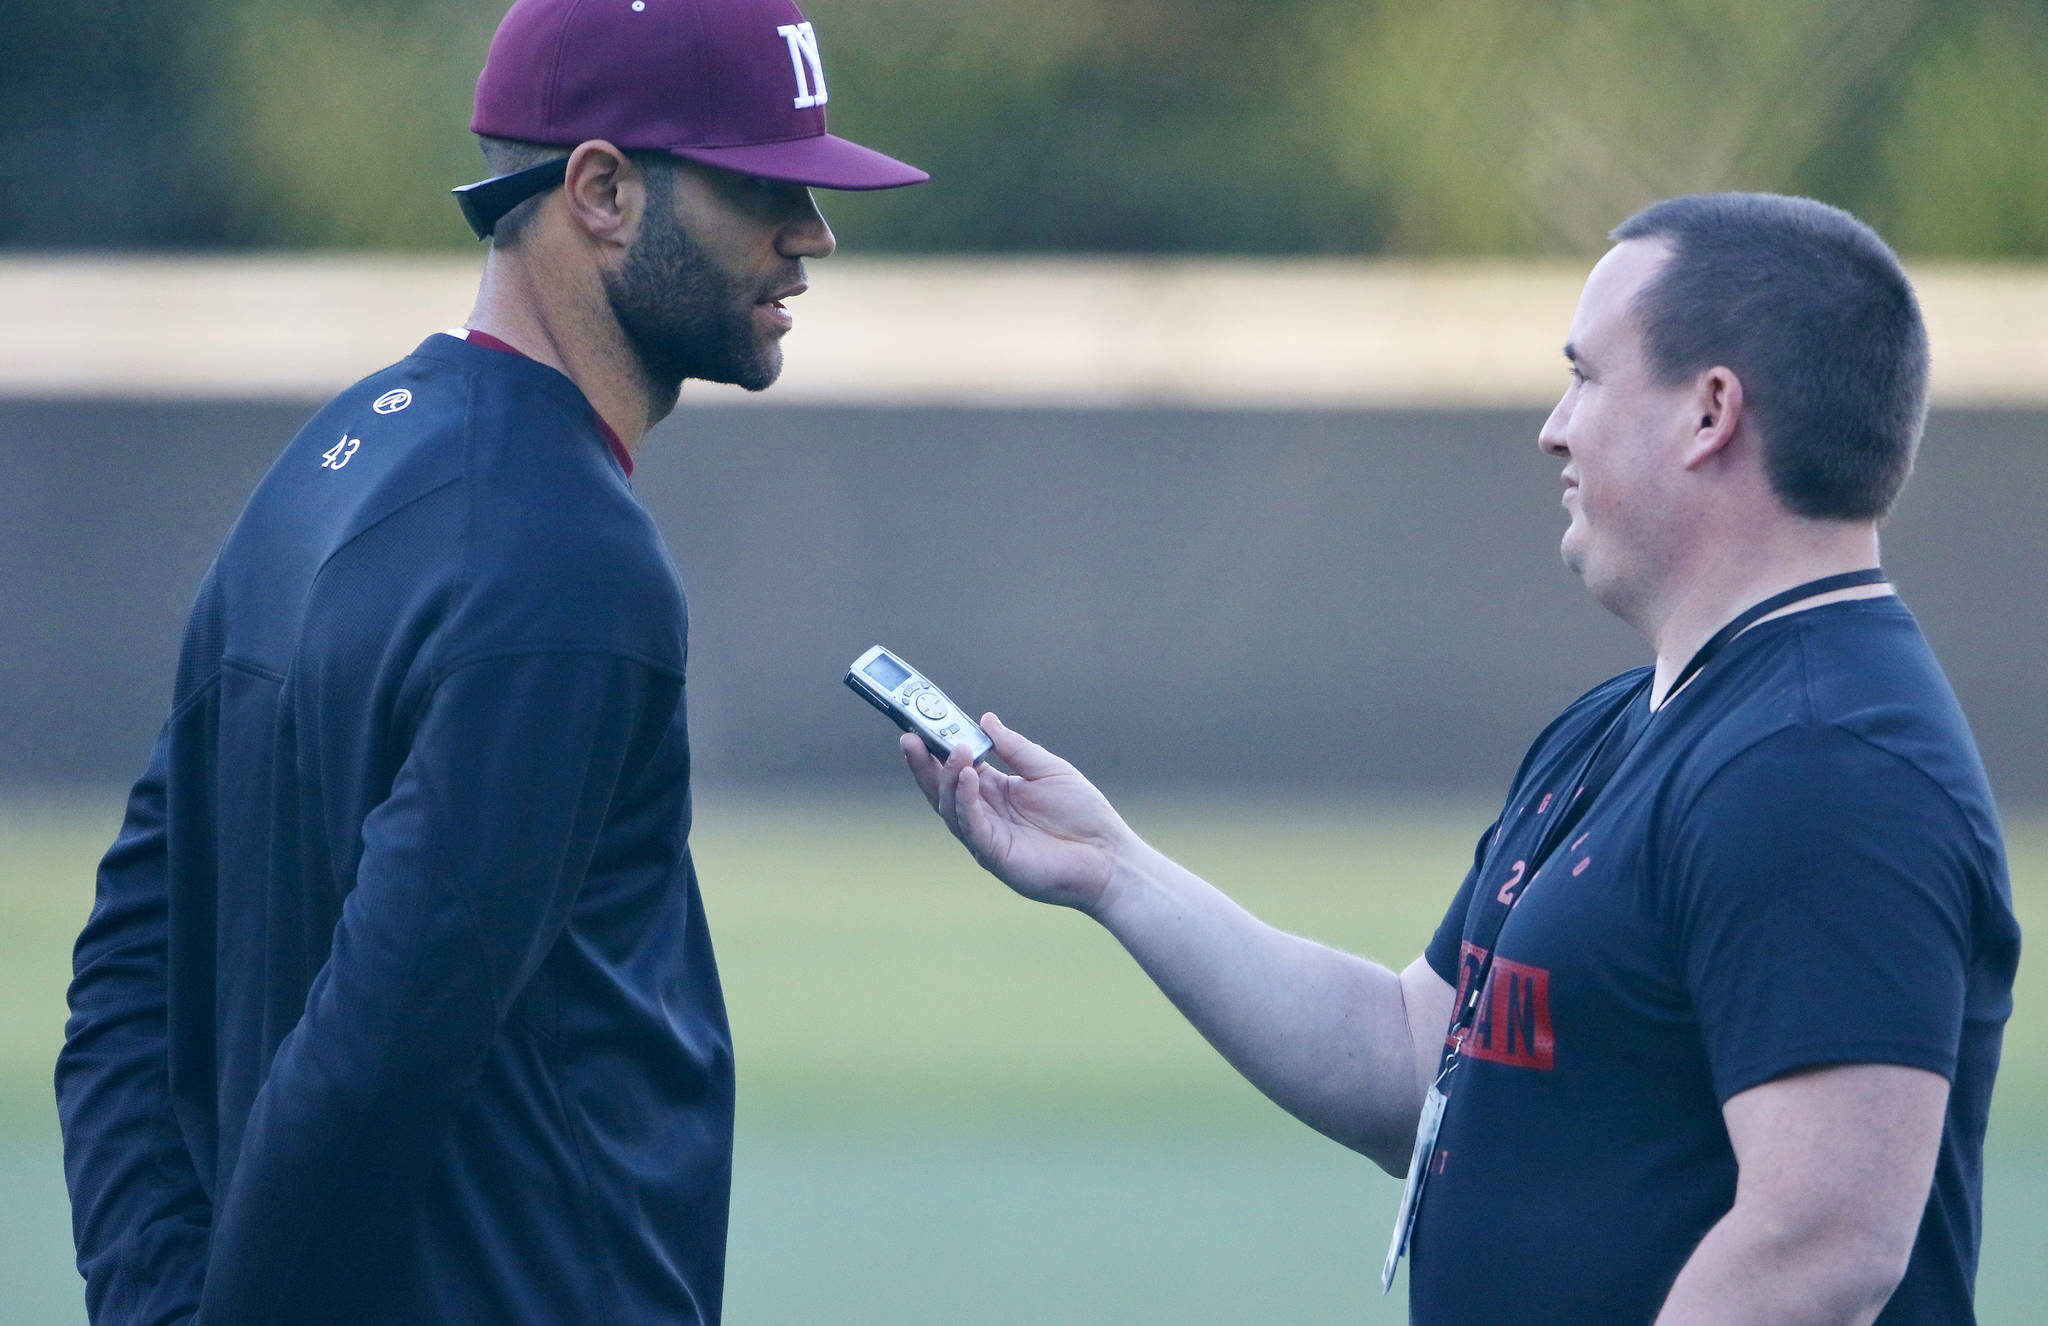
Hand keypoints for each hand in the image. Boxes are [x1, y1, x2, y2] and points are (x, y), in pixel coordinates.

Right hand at [901, 713, 1136, 915]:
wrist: (1108, 856)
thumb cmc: (1083, 814)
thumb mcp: (1048, 768)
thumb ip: (1015, 747)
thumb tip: (985, 719)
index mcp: (996, 792)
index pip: (957, 768)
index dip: (937, 748)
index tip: (921, 722)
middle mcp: (985, 814)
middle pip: (942, 788)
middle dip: (924, 763)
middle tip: (911, 735)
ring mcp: (986, 836)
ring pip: (951, 806)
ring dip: (947, 777)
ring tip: (953, 751)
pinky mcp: (994, 855)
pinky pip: (971, 826)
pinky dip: (965, 800)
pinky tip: (968, 776)